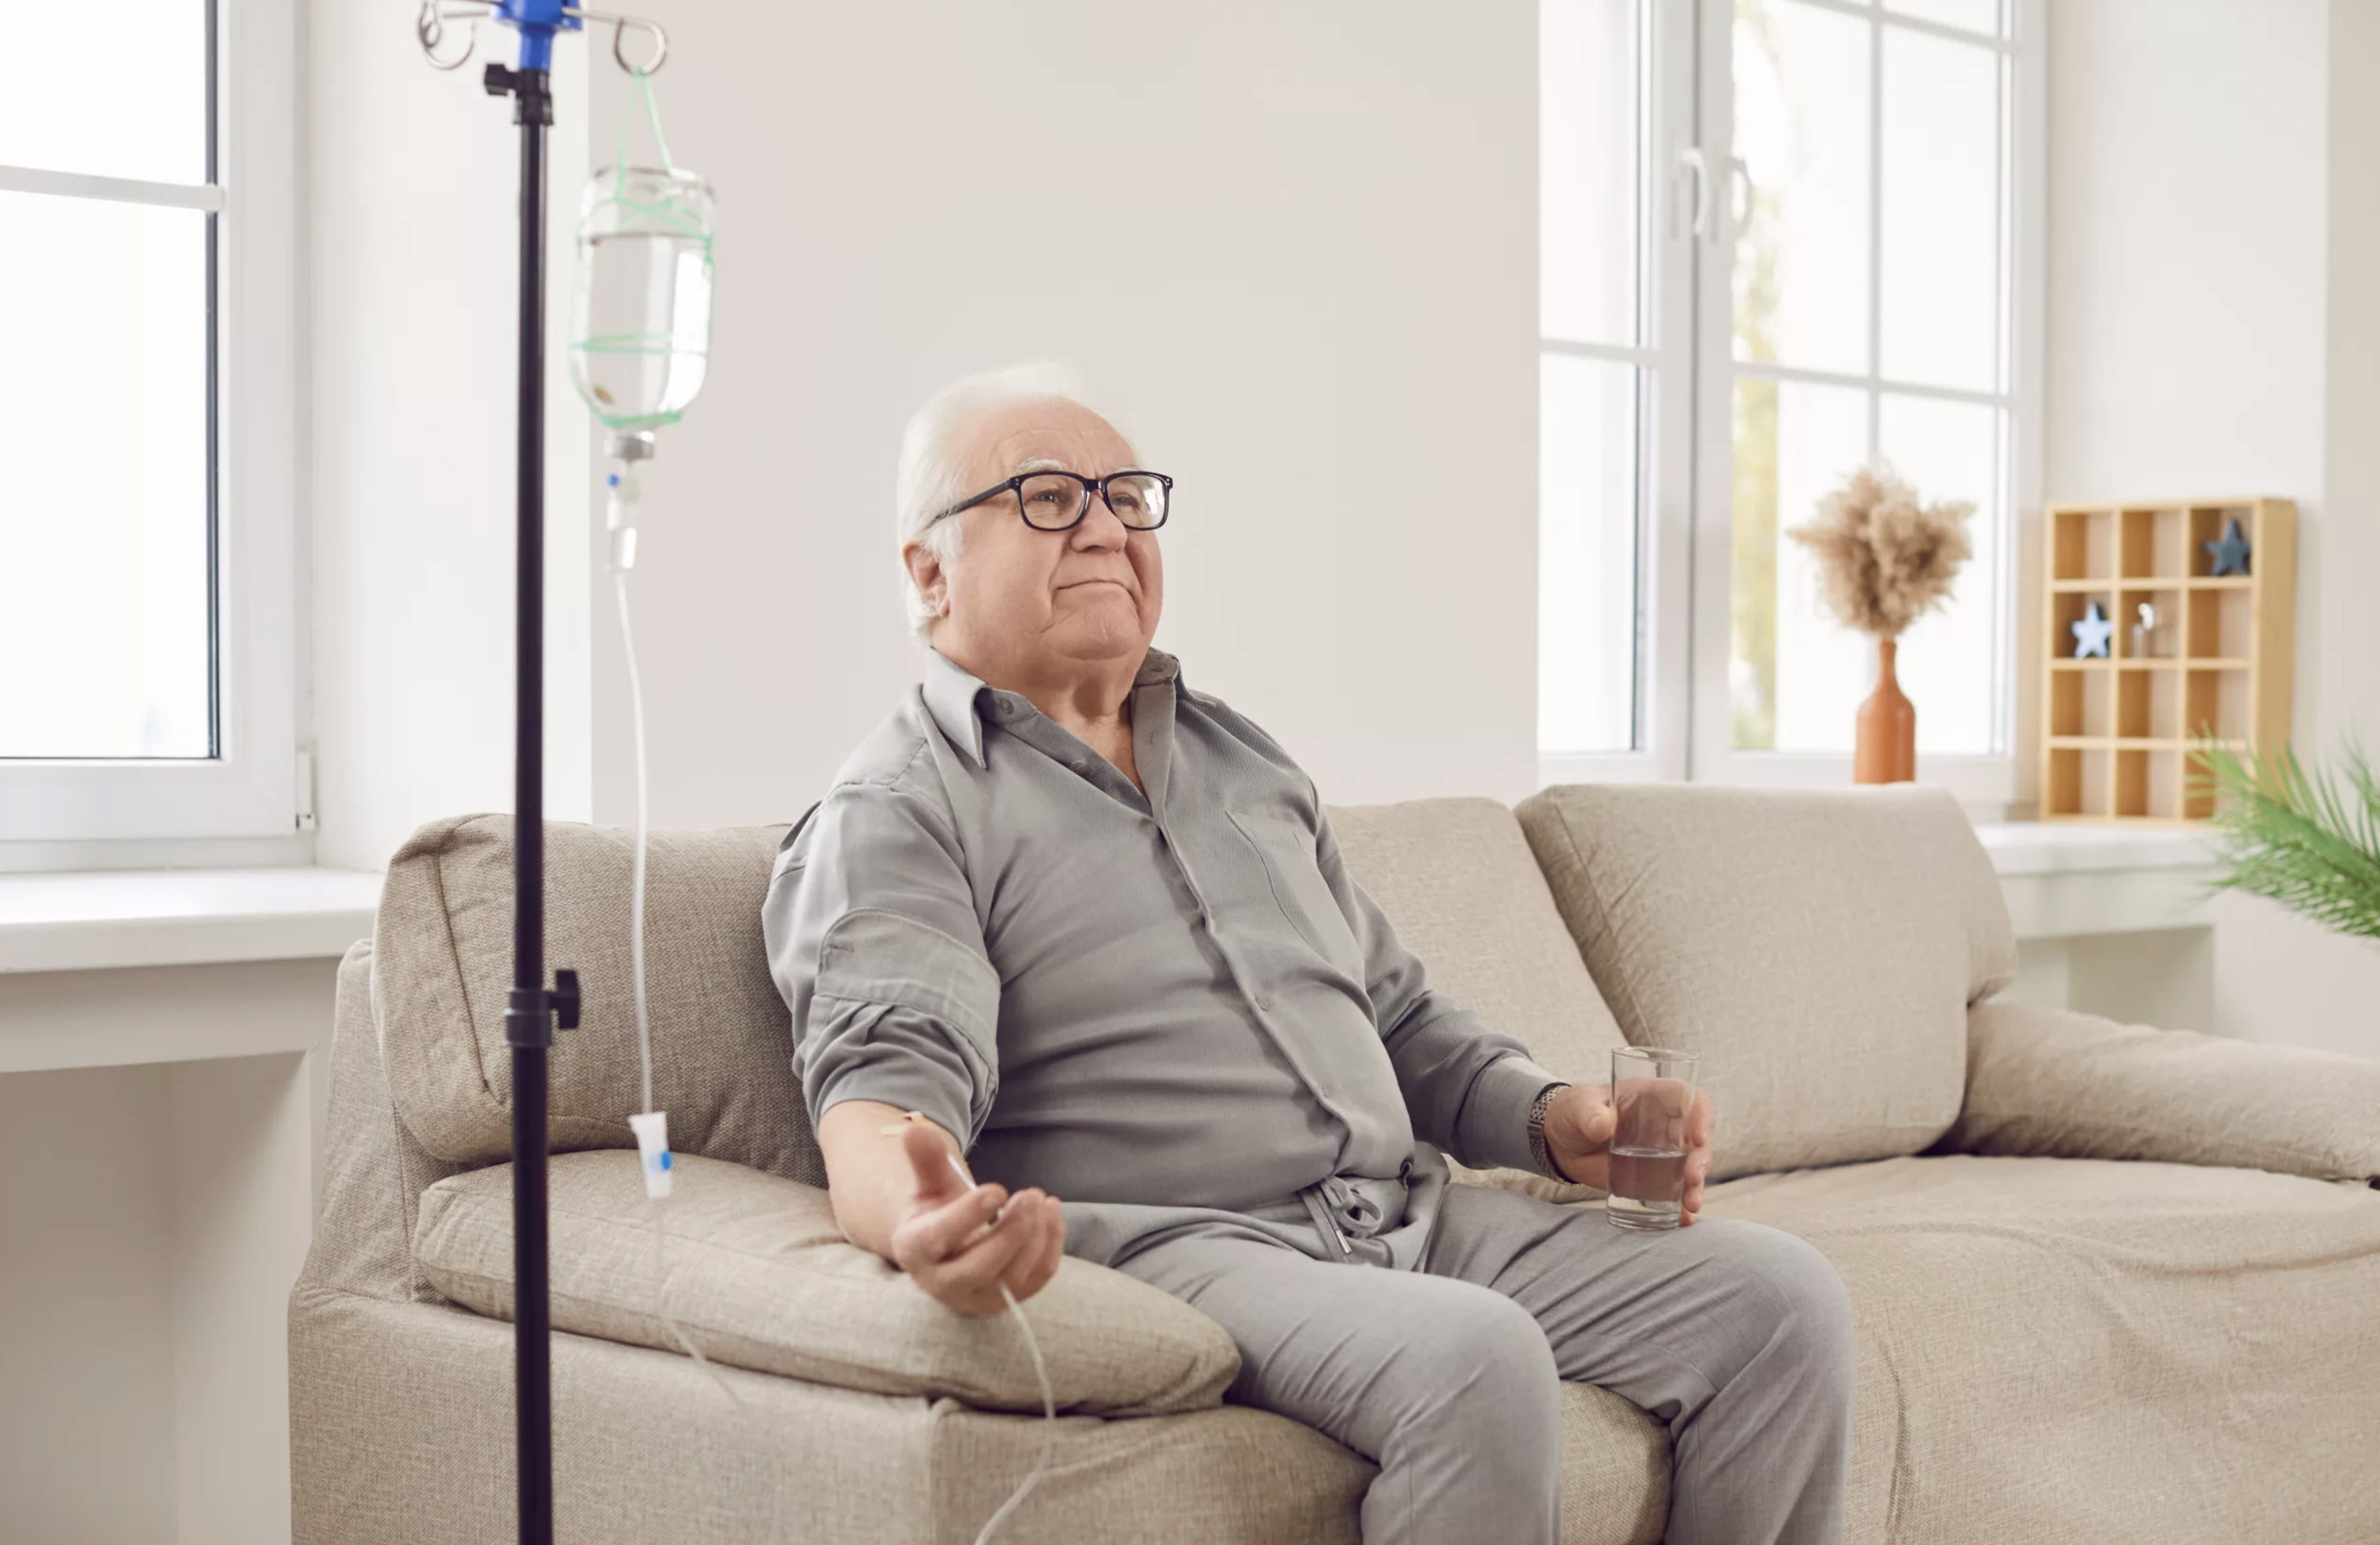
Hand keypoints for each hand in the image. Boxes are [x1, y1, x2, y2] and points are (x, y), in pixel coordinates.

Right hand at [885, 1120, 1065, 1315]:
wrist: (948, 1251)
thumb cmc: (938, 1211)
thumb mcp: (929, 1184)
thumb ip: (926, 1159)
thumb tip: (916, 1129)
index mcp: (916, 1250)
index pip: (940, 1238)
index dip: (969, 1215)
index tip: (997, 1189)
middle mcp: (943, 1284)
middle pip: (981, 1267)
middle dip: (1012, 1231)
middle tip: (1031, 1194)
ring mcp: (978, 1298)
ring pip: (1012, 1276)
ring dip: (1035, 1236)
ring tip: (1041, 1198)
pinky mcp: (1008, 1300)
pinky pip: (1037, 1279)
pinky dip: (1051, 1245)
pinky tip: (1053, 1211)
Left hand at [1541, 1081, 1716, 1224]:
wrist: (1559, 1142)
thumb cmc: (1573, 1112)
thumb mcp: (1578, 1107)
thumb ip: (1589, 1114)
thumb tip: (1603, 1126)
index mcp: (1652, 1098)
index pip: (1690, 1099)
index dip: (1701, 1115)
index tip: (1699, 1138)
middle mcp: (1664, 1125)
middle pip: (1698, 1138)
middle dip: (1701, 1159)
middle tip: (1692, 1178)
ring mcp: (1661, 1153)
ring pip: (1691, 1166)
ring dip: (1697, 1185)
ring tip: (1691, 1204)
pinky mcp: (1652, 1177)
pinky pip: (1674, 1191)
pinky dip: (1681, 1206)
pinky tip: (1684, 1219)